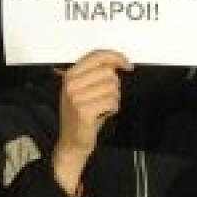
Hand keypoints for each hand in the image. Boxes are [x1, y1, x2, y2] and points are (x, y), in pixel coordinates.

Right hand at [52, 49, 131, 196]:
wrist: (72, 140)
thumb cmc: (80, 115)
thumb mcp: (83, 89)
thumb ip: (96, 72)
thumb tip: (117, 61)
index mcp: (70, 75)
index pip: (97, 56)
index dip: (116, 57)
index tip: (126, 65)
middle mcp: (70, 84)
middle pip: (108, 73)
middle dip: (114, 86)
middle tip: (103, 97)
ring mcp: (75, 97)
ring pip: (113, 88)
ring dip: (113, 99)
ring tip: (101, 107)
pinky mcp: (84, 111)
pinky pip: (112, 102)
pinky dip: (113, 109)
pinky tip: (102, 114)